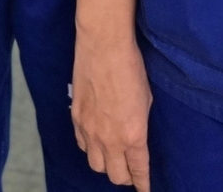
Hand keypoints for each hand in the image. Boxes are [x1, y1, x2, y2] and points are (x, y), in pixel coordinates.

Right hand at [71, 34, 151, 189]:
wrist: (103, 44)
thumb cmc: (131, 66)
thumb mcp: (146, 98)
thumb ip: (141, 122)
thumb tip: (137, 135)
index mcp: (132, 135)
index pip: (138, 171)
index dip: (143, 183)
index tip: (145, 189)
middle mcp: (109, 140)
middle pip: (115, 176)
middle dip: (126, 176)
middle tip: (131, 169)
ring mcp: (90, 131)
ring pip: (96, 166)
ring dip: (107, 164)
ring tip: (113, 156)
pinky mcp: (76, 119)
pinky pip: (82, 146)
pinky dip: (91, 148)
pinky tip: (96, 139)